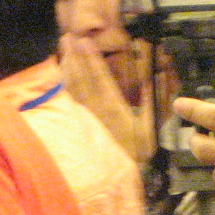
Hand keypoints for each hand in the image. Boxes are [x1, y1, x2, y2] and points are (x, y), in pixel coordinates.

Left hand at [60, 35, 153, 162]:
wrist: (112, 178)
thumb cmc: (134, 153)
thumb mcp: (149, 129)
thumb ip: (152, 101)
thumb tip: (155, 76)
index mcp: (113, 108)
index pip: (100, 77)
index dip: (92, 58)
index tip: (85, 41)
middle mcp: (93, 110)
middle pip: (81, 78)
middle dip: (74, 56)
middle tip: (68, 36)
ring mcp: (81, 116)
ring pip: (71, 86)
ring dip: (66, 65)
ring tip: (62, 47)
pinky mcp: (73, 123)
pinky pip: (66, 98)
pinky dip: (62, 83)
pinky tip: (59, 72)